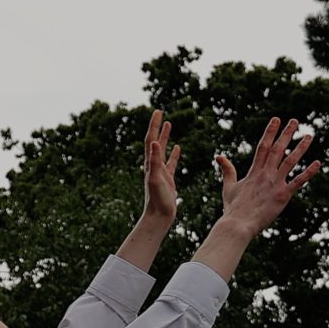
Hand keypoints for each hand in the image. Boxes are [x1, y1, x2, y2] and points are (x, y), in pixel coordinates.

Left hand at [139, 109, 181, 224]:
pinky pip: (171, 162)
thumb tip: (155, 142)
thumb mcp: (156, 178)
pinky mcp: (168, 179)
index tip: (158, 111)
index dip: (154, 125)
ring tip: (169, 124)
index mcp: (150, 163)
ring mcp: (161, 171)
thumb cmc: (157, 199)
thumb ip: (155, 161)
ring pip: (163, 149)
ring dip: (165, 136)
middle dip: (157, 126)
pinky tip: (178, 147)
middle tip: (160, 112)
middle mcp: (154, 165)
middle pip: (155, 141)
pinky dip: (174, 153)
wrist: (159, 216)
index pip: (151, 139)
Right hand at [216, 117, 321, 239]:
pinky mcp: (283, 195)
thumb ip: (227, 170)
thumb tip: (219, 156)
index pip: (263, 146)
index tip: (276, 119)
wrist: (238, 224)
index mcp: (254, 171)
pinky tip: (318, 163)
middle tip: (295, 121)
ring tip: (309, 136)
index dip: (270, 132)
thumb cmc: (233, 208)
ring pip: (290, 161)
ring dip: (301, 147)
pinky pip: (298, 181)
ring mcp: (275, 183)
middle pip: (278, 149)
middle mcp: (265, 174)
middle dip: (287, 133)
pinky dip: (309, 172)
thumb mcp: (229, 187)